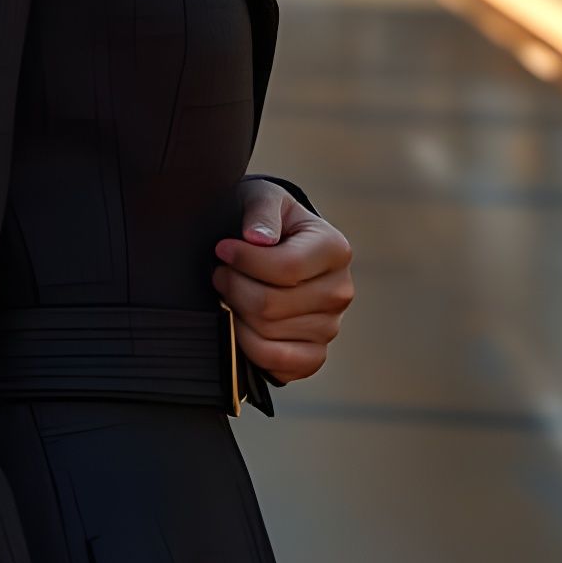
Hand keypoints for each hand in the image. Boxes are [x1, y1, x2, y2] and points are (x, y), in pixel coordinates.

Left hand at [210, 178, 354, 382]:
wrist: (274, 247)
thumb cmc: (266, 220)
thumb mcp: (263, 198)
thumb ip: (261, 211)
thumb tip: (258, 238)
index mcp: (335, 250)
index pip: (286, 269)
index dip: (243, 261)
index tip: (222, 249)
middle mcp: (339, 291)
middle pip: (271, 306)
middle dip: (234, 288)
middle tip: (222, 273)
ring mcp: (330, 327)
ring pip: (267, 335)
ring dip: (236, 315)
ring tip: (231, 293)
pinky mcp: (314, 354)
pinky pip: (278, 364)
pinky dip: (250, 348)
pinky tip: (241, 323)